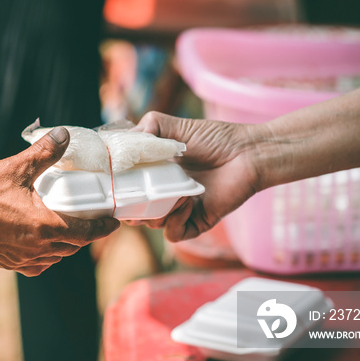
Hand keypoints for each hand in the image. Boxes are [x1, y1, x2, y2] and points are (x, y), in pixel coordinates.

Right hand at [0, 127, 119, 275]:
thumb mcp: (14, 168)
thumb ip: (44, 153)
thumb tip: (65, 135)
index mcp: (44, 227)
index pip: (87, 233)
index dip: (104, 228)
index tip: (115, 222)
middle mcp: (37, 248)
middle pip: (74, 245)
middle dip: (87, 233)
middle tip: (92, 216)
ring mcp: (23, 259)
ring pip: (57, 255)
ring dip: (67, 242)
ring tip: (69, 223)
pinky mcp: (10, 264)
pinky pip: (39, 262)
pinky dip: (47, 252)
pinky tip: (43, 238)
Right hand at [130, 112, 260, 241]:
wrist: (249, 152)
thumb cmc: (217, 138)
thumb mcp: (177, 127)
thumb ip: (150, 126)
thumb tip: (128, 138)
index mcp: (157, 173)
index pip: (129, 186)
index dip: (118, 187)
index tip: (110, 180)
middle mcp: (166, 193)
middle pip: (135, 210)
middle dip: (128, 205)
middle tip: (129, 193)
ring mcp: (180, 209)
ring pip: (152, 223)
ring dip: (154, 209)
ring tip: (169, 189)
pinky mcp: (197, 222)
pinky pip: (174, 233)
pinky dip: (174, 221)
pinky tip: (185, 201)